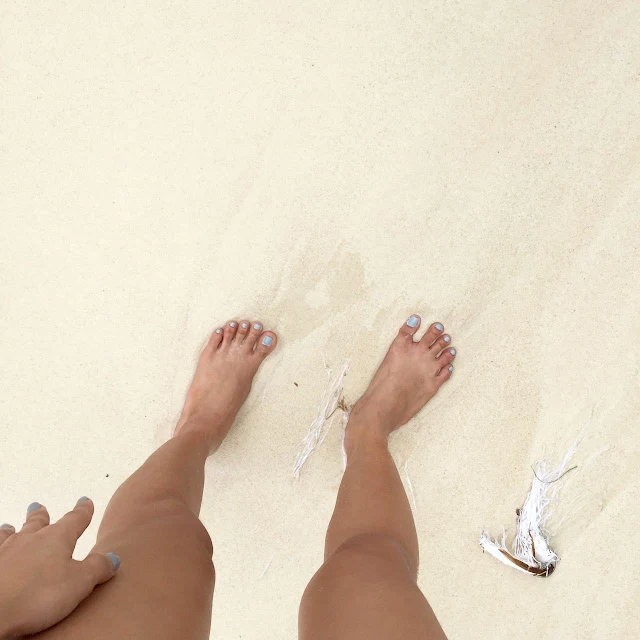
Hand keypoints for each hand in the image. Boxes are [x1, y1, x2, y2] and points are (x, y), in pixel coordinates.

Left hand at [0, 499, 119, 638]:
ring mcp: (5, 551)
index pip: (75, 519)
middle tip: (39, 507)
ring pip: (11, 535)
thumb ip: (98, 568)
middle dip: (41, 515)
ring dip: (13, 530)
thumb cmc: (35, 596)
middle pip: (37, 522)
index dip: (82, 511)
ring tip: (10, 526)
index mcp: (57, 538)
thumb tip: (114, 558)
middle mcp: (30, 539)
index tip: (85, 502)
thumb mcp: (79, 583)